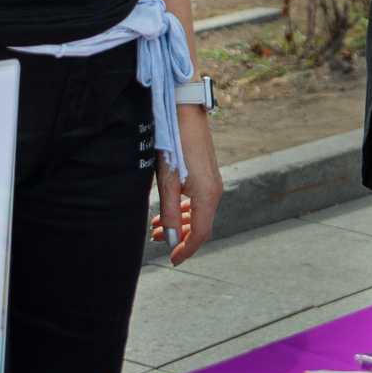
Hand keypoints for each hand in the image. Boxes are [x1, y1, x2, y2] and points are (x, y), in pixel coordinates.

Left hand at [148, 112, 223, 264]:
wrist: (185, 112)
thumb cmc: (174, 144)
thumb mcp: (167, 182)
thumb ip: (169, 212)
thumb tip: (173, 239)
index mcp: (207, 195)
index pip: (200, 233)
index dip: (187, 249)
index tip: (173, 260)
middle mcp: (214, 190)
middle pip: (200, 225)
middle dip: (179, 236)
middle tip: (157, 240)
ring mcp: (212, 182)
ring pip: (199, 213)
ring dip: (180, 222)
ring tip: (157, 227)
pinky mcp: (207, 174)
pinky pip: (199, 201)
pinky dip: (184, 210)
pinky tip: (169, 209)